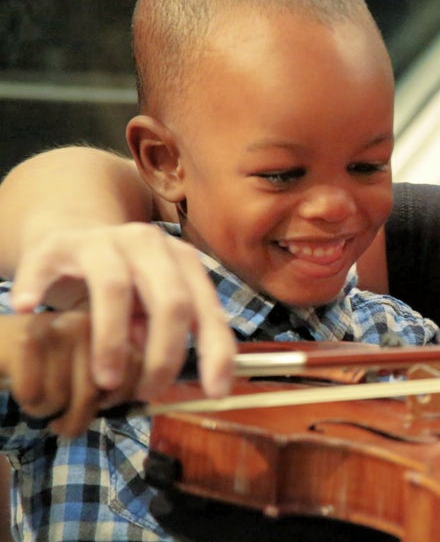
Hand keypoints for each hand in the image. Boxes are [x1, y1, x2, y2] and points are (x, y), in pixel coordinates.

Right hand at [1, 312, 138, 436]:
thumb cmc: (45, 363)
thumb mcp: (82, 365)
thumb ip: (112, 377)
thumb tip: (140, 400)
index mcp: (106, 327)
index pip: (134, 366)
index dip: (120, 396)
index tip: (102, 406)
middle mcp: (84, 323)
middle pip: (92, 390)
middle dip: (77, 419)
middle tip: (63, 425)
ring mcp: (53, 329)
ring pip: (60, 396)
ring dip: (48, 412)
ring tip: (42, 403)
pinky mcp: (23, 342)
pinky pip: (33, 394)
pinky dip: (29, 404)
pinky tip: (24, 393)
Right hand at [8, 224, 234, 399]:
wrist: (76, 241)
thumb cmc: (124, 286)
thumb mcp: (151, 309)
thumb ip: (167, 334)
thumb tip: (168, 374)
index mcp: (183, 262)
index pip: (209, 311)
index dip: (216, 353)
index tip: (215, 393)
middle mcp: (151, 245)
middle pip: (171, 300)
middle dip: (164, 355)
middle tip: (147, 393)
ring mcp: (106, 240)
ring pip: (116, 288)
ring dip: (112, 341)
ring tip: (107, 381)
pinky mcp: (61, 244)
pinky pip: (47, 266)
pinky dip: (38, 289)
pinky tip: (30, 312)